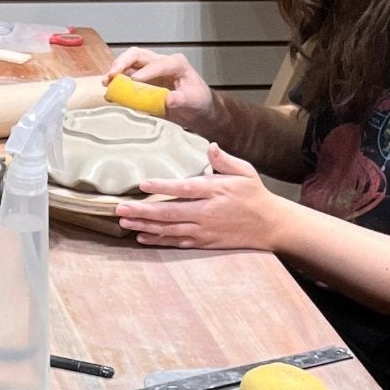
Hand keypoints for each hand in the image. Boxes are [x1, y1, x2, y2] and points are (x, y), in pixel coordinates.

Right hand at [104, 47, 214, 127]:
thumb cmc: (199, 102)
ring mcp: (151, 71)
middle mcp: (161, 63)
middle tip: (112, 74)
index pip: (157, 64)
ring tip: (107, 82)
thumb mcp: (193, 101)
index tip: (133, 82)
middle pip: (138, 55)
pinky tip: (110, 91)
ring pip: (130, 63)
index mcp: (176, 64)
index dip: (145, 72)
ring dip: (117, 71)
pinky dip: (118, 83)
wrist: (198, 111)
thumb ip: (181, 99)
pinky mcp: (144, 82)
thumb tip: (168, 100)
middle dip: (123, 62)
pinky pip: (128, 78)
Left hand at [116, 144, 284, 249]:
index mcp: (215, 190)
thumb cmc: (255, 194)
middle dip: (142, 211)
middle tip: (120, 208)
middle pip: (169, 213)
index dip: (163, 187)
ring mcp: (204, 230)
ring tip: (124, 222)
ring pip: (169, 230)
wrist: (270, 225)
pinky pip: (177, 242)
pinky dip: (158, 240)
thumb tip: (210, 146)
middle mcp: (207, 212)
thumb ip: (224, 160)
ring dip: (145, 226)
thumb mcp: (245, 171)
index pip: (184, 188)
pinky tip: (141, 237)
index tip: (143, 185)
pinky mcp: (204, 242)